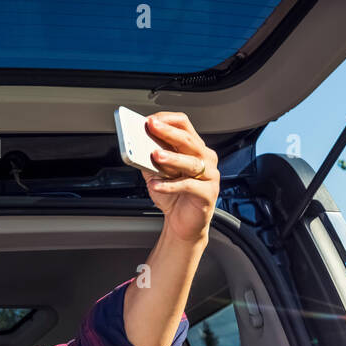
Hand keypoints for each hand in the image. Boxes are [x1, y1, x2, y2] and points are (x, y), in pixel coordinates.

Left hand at [141, 111, 219, 242]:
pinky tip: (156, 185)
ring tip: (155, 155)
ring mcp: (209, 175)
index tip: (149, 120)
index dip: (167, 120)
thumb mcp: (157, 174)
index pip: (184, 126)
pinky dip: (170, 186)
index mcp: (194, 148)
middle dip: (168, 132)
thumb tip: (137, 144)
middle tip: (152, 127)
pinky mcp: (208, 194)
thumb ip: (150, 159)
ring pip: (191, 161)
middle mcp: (205, 158)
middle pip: (188, 140)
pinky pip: (189, 186)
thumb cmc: (173, 197)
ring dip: (172, 157)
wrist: (183, 224)